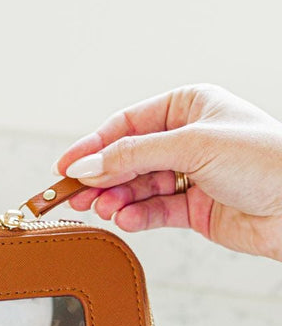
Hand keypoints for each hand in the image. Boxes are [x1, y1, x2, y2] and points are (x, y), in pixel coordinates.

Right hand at [54, 84, 281, 261]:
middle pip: (128, 157)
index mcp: (189, 105)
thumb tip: (86, 165)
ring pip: (138, 187)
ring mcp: (191, 174)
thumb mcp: (192, 145)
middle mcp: (188, 138)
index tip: (65, 167)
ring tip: (103, 210)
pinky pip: (155, 210)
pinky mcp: (196, 209)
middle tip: (73, 195)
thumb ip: (133, 156)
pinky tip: (126, 219)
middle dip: (101, 177)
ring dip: (117, 200)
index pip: (127, 124)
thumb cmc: (266, 160)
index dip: (93, 146)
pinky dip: (137, 216)